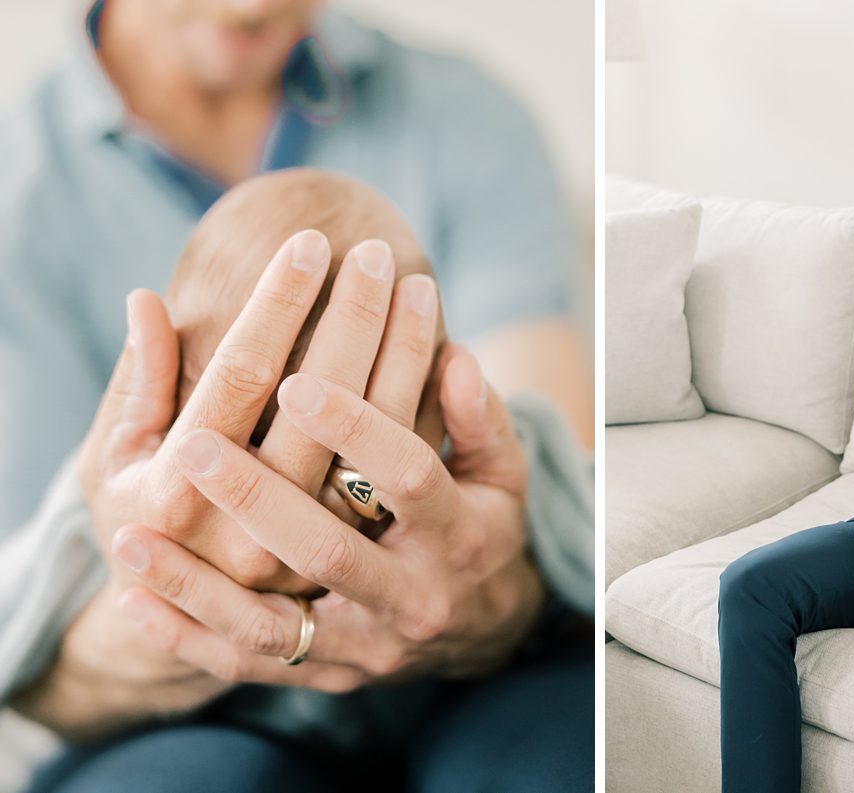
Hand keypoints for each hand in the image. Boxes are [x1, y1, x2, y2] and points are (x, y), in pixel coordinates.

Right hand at [78, 232, 435, 594]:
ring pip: (377, 445)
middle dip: (351, 321)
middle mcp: (253, 530)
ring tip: (416, 287)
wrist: (198, 623)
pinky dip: (433, 416)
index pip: (239, 379)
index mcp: (177, 494)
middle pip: (319, 406)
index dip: (277, 307)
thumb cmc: (148, 524)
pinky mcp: (360, 560)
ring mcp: (314, 553)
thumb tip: (146, 301)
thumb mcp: (115, 466)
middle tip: (373, 254)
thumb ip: (134, 390)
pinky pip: (407, 482)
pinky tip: (446, 354)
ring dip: (402, 357)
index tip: (308, 245)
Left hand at [112, 344, 543, 684]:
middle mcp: (413, 597)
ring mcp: (367, 645)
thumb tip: (454, 355)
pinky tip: (133, 603)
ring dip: (198, 587)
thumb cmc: (482, 525)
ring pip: (275, 628)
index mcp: (459, 534)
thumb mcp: (502, 472)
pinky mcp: (329, 674)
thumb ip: (479, 415)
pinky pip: (248, 666)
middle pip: (330, 553)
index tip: (294, 378)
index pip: (409, 477)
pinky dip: (187, 639)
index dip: (357, 427)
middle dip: (259, 500)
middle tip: (195, 447)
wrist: (485, 630)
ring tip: (129, 540)